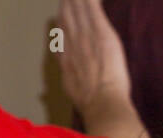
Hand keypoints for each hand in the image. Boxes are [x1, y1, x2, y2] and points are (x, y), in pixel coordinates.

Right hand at [55, 0, 131, 118]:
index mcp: (65, 56)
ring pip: (77, 8)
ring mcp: (85, 36)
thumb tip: (67, 74)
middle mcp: (71, 42)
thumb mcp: (71, 88)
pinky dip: (92, 0)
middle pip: (65, 15)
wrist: (101, 102)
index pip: (61, 32)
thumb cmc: (90, 102)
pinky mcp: (100, 33)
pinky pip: (93, 8)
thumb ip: (68, 75)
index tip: (63, 13)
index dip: (62, 20)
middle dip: (67, 4)